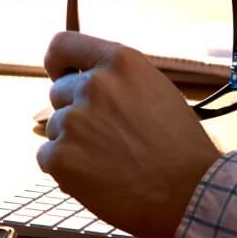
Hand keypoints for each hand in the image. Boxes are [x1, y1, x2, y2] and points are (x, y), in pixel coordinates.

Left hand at [38, 31, 222, 237]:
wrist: (189, 193)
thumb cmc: (180, 147)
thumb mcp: (155, 91)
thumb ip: (119, 81)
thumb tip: (88, 81)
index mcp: (120, 62)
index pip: (63, 45)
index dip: (57, 63)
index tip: (59, 75)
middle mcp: (94, 84)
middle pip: (59, 92)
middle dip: (75, 112)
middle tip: (103, 138)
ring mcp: (74, 120)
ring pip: (55, 128)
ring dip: (73, 144)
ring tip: (109, 162)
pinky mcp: (61, 156)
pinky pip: (47, 158)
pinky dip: (65, 171)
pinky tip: (95, 179)